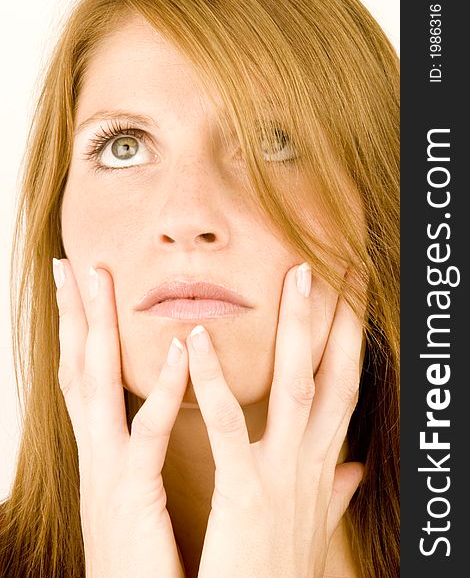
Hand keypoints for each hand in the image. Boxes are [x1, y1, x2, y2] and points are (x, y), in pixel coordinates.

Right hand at [53, 259, 187, 577]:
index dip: (83, 332)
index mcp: (105, 453)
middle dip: (74, 314)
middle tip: (74, 262)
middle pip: (79, 368)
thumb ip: (156, 456)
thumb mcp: (146, 497)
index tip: (85, 288)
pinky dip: (161, 391)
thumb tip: (179, 424)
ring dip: (99, 329)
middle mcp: (96, 454)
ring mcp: (107, 473)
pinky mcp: (131, 498)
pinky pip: (146, 437)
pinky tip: (176, 350)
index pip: (88, 379)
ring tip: (101, 277)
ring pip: (96, 386)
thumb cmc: (146, 560)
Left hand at [184, 263, 364, 577]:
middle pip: (334, 375)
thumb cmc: (281, 565)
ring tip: (294, 277)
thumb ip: (336, 491)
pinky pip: (227, 427)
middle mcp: (312, 461)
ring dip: (297, 330)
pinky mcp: (246, 493)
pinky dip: (213, 381)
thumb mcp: (316, 522)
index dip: (352, 341)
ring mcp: (282, 475)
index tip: (351, 300)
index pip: (344, 388)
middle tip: (336, 267)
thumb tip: (356, 469)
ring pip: (297, 386)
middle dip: (340, 319)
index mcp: (322, 463)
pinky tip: (196, 338)